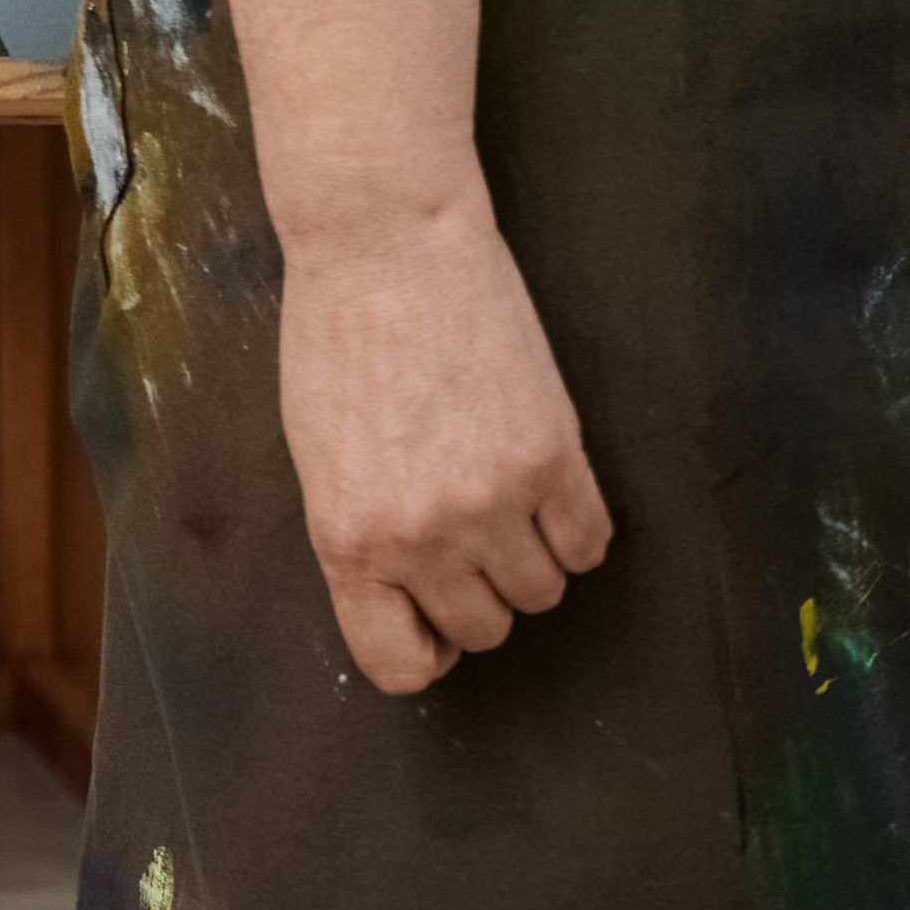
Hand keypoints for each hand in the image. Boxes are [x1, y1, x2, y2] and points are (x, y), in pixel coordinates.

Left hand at [276, 201, 612, 693]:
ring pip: (543, 594)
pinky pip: (590, 545)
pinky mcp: (555, 459)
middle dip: (476, 595)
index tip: (429, 619)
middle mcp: (423, 536)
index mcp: (348, 539)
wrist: (385, 245)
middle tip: (465, 537)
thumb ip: (362, 534)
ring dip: (528, 561)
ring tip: (501, 498)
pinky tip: (547, 486)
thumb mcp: (319, 455)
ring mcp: (494, 502)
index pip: (396, 664)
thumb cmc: (335, 339)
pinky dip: (575, 531)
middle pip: (482, 630)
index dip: (421, 649)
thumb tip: (408, 597)